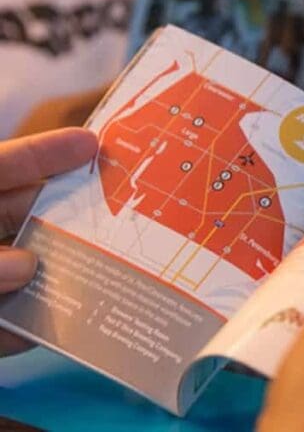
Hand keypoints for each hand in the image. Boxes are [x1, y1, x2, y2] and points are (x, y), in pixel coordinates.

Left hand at [0, 127, 97, 356]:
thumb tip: (28, 265)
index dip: (42, 154)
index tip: (92, 143)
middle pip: (17, 220)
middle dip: (63, 216)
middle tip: (119, 207)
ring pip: (19, 277)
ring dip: (56, 277)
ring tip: (111, 270)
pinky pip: (5, 330)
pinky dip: (27, 333)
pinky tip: (61, 332)